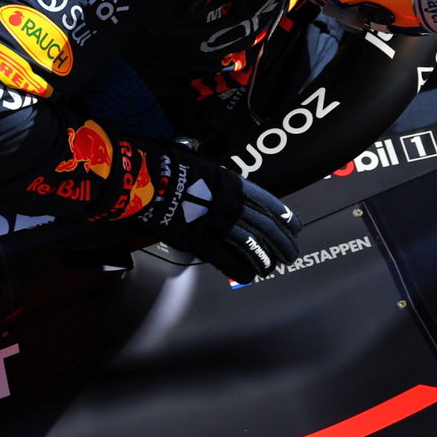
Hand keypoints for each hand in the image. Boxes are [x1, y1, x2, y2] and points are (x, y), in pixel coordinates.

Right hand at [134, 144, 300, 282]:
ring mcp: (213, 222)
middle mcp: (227, 203)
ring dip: (264, 257)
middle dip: (281, 242)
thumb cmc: (164, 164)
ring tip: (273, 267)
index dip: (282, 215)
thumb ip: (211, 175)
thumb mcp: (197, 160)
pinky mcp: (196, 240)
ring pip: (249, 243)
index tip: (294, 226)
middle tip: (290, 253)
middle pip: (263, 225)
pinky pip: (223, 258)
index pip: (265, 201)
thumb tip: (213, 178)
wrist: (142, 177)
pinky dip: (238, 268)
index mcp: (229, 182)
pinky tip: (248, 275)